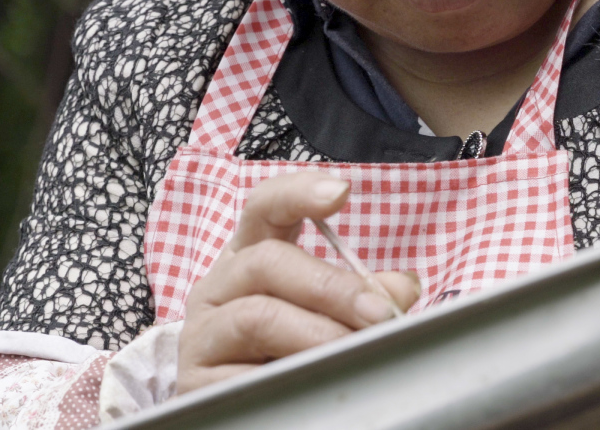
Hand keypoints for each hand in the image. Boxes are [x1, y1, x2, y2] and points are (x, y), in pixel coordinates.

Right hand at [176, 172, 419, 393]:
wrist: (230, 409)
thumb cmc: (278, 350)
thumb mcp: (316, 313)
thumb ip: (357, 294)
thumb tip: (402, 289)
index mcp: (246, 256)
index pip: (263, 207)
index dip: (298, 193)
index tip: (341, 192)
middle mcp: (217, 287)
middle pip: (266, 261)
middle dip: (332, 286)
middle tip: (379, 312)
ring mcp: (201, 335)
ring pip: (256, 316)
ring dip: (316, 333)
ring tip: (355, 351)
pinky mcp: (197, 383)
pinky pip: (243, 376)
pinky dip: (287, 380)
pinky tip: (316, 386)